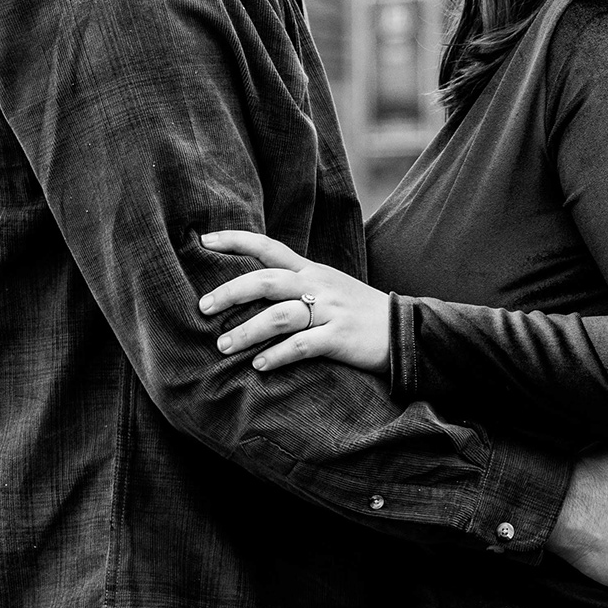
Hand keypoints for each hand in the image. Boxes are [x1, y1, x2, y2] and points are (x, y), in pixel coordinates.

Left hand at [195, 230, 391, 375]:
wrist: (404, 330)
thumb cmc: (356, 312)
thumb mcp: (327, 287)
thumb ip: (294, 285)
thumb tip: (249, 291)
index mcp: (310, 270)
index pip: (268, 247)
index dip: (235, 241)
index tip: (205, 241)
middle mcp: (317, 285)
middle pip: (266, 280)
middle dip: (230, 292)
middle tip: (202, 308)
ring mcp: (329, 310)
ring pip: (278, 316)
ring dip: (246, 331)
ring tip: (223, 347)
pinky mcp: (340, 337)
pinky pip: (301, 345)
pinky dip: (277, 356)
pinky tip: (259, 366)